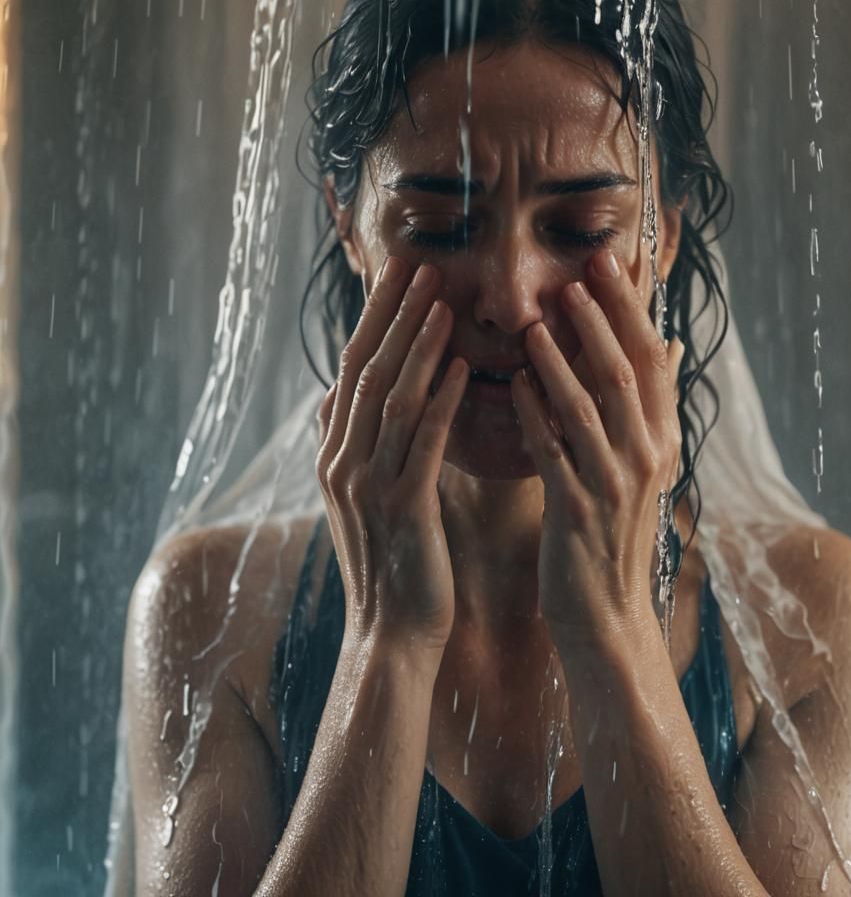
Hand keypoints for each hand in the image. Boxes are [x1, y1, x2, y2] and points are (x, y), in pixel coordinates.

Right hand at [316, 256, 468, 650]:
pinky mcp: (402, 508)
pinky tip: (464, 368)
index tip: (400, 275)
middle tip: (419, 266)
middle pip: (366, 371)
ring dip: (417, 346)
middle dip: (392, 315)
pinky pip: (423, 443)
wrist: (392, 636)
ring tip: (442, 301)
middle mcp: (341, 462)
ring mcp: (367, 484)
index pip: (352, 369)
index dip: (375, 319)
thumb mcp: (360, 499)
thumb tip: (338, 397)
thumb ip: (351, 444)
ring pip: (391, 399)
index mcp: (334, 455)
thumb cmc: (391, 564)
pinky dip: (441, 401)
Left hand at [510, 250, 685, 649]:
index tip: (614, 259)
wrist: (606, 614)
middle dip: (604, 317)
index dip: (634, 307)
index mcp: (660, 438)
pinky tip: (513, 385)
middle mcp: (646, 455)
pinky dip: (534, 415)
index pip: (651, 358)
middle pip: (626, 371)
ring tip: (535, 320)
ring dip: (562, 360)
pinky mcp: (577, 511)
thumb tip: (669, 343)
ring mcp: (613, 483)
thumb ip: (651, 402)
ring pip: (589, 408)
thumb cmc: (615, 530)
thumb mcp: (646, 464)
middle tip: (582, 269)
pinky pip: (552, 452)